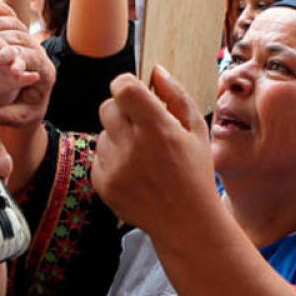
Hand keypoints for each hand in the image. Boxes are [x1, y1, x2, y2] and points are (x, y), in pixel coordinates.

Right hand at [0, 0, 54, 125]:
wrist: (33, 102)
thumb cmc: (27, 111)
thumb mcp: (21, 118)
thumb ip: (5, 116)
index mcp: (46, 72)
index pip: (32, 59)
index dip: (15, 59)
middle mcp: (40, 52)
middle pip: (23, 38)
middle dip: (1, 39)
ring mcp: (31, 42)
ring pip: (17, 25)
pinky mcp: (21, 36)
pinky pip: (12, 18)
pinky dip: (1, 9)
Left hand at [94, 66, 218, 235]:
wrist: (186, 224)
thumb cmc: (195, 173)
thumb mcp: (197, 131)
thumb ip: (176, 96)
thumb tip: (156, 71)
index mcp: (158, 130)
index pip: (123, 88)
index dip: (127, 84)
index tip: (135, 92)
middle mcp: (132, 147)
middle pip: (108, 106)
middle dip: (122, 110)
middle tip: (142, 126)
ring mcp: (114, 168)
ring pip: (103, 132)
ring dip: (119, 137)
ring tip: (144, 156)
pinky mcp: (102, 184)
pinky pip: (99, 155)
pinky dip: (113, 158)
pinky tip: (135, 172)